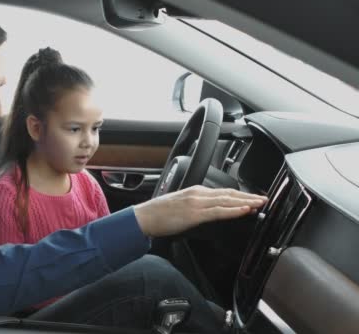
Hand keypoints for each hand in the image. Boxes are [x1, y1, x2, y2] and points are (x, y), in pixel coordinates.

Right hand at [134, 185, 266, 236]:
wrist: (144, 217)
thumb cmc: (158, 214)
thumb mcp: (180, 206)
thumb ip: (195, 207)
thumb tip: (206, 212)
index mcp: (195, 191)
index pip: (223, 191)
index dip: (240, 194)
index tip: (253, 197)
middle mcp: (198, 194)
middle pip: (229, 194)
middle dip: (248, 196)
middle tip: (264, 199)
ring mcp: (197, 203)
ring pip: (227, 200)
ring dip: (246, 202)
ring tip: (260, 203)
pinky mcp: (195, 214)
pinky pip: (219, 211)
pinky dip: (234, 210)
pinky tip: (244, 210)